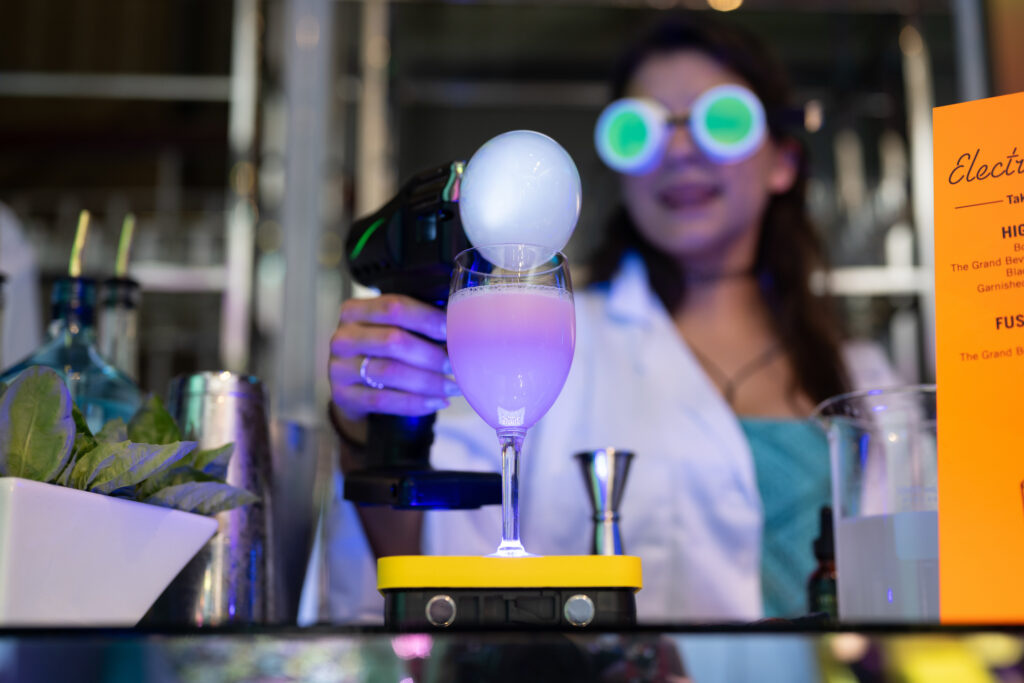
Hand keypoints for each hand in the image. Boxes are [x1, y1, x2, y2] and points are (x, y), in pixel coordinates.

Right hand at [329, 294, 459, 421]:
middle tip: (455, 365)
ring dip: (428, 381)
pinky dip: (415, 403)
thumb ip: (415, 323)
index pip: (394, 307)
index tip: (452, 330)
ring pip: (390, 372)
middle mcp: (343, 337)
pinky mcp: (343, 395)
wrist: (351, 383)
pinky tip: (437, 401)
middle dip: (430, 354)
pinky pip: (384, 401)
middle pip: (393, 340)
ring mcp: (339, 367)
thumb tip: (459, 328)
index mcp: (354, 310)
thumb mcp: (389, 328)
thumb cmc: (380, 349)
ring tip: (452, 386)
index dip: (426, 318)